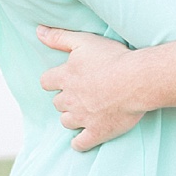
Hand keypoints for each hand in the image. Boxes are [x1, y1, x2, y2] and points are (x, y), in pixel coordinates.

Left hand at [37, 26, 143, 151]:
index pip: (46, 82)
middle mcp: (70, 99)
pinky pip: (80, 144)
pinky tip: (84, 138)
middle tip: (82, 93)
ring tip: (86, 112)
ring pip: (66, 121)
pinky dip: (79, 142)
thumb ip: (59, 37)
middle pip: (58, 103)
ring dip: (72, 117)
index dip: (54, 81)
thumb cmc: (114, 58)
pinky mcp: (96, 132)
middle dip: (66, 99)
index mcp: (65, 77)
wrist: (137, 80)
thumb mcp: (85, 41)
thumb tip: (38, 31)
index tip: (64, 79)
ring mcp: (82, 117)